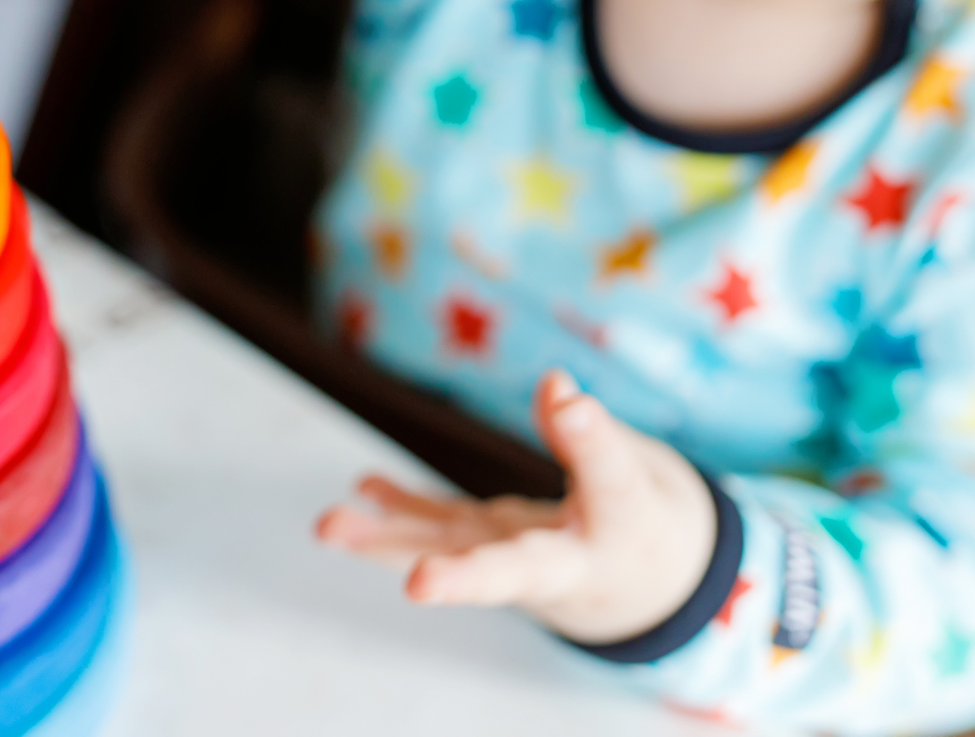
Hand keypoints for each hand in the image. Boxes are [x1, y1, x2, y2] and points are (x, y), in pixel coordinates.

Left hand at [314, 371, 717, 645]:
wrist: (637, 589)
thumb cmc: (646, 520)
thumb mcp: (636, 473)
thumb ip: (593, 437)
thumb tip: (554, 385)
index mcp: (625, 529)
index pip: (611, 483)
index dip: (589, 439)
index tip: (565, 397)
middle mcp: (564, 562)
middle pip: (514, 570)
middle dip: (465, 577)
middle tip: (418, 584)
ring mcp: (514, 562)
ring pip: (449, 556)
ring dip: (386, 544)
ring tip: (328, 525)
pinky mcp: (485, 551)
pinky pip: (439, 533)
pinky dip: (399, 512)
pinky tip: (361, 490)